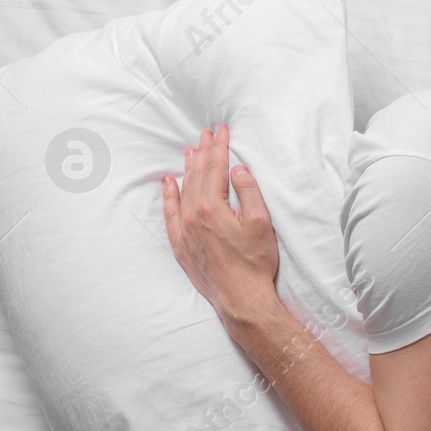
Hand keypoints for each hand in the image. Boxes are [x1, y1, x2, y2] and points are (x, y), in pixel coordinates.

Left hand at [161, 123, 279, 323]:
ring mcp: (184, 231)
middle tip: (207, 134)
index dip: (220, 147)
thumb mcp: (261, 223)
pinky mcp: (181, 245)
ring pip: (183, 191)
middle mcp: (193, 216)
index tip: (222, 130)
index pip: (216, 169)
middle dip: (204, 152)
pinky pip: (169, 214)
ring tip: (191, 151)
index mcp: (212, 207)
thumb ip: (249, 191)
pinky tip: (169, 183)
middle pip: (198, 176)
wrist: (241, 299)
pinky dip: (169, 196)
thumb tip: (237, 169)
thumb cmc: (254, 263)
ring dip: (188, 169)